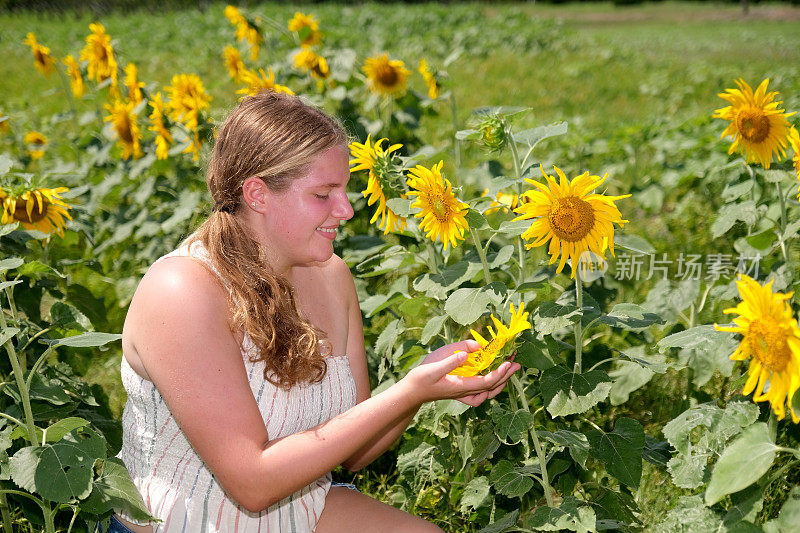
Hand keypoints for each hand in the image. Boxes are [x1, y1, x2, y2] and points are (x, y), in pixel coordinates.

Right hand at [400, 340, 520, 405]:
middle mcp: (465, 391)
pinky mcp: (460, 391)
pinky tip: (492, 382)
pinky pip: (481, 393)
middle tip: (517, 362)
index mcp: (461, 386)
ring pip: (488, 391)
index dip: (499, 373)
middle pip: (492, 386)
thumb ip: (451, 360)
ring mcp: (463, 393)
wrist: (412, 393)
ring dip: (501, 380)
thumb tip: (468, 352)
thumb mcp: (433, 367)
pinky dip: (490, 388)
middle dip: (506, 374)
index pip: (487, 381)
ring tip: (510, 368)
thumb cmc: (420, 379)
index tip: (508, 363)